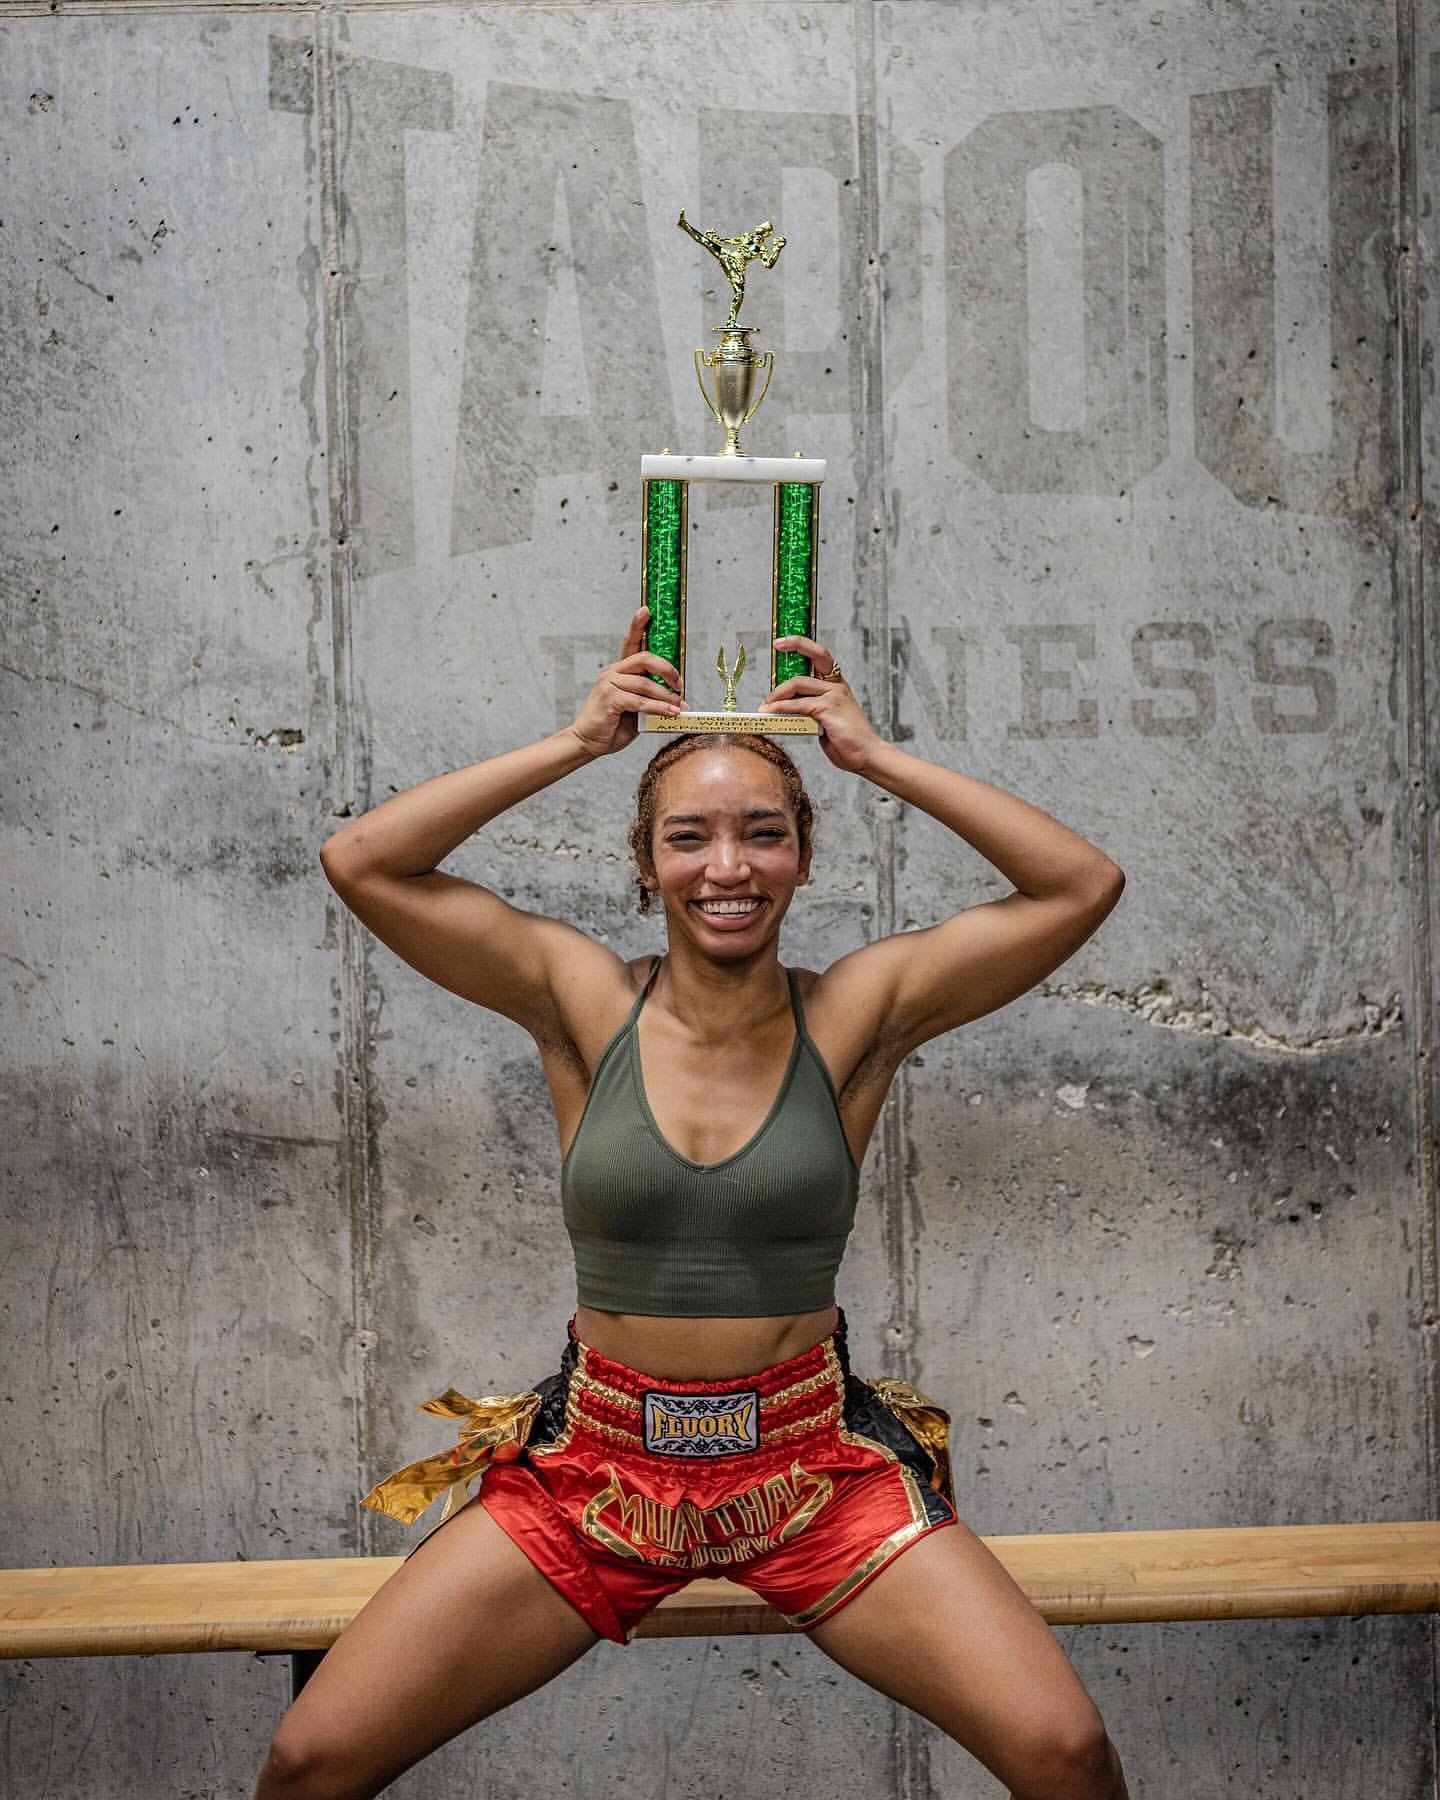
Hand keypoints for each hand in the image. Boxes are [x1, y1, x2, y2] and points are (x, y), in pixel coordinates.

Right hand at [568, 608, 684, 758]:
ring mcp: (609, 684)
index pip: (630, 642)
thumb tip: (676, 696)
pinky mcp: (609, 699)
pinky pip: (640, 701)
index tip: (646, 610)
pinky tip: (670, 713)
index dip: (638, 625)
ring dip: (666, 696)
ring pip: (645, 684)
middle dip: (667, 669)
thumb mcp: (635, 707)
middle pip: (644, 658)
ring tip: (679, 706)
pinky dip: (658, 708)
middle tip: (680, 684)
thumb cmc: (613, 724)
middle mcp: (612, 672)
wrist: (589, 742)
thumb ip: (649, 696)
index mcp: (619, 670)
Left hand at [761, 637, 881, 772]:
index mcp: (837, 686)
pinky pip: (798, 704)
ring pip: (798, 683)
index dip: (803, 644)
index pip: (821, 656)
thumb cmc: (848, 742)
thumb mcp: (826, 721)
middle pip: (814, 656)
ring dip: (777, 693)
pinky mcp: (828, 708)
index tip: (785, 642)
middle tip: (777, 646)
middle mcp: (837, 686)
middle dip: (794, 646)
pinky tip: (771, 712)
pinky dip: (781, 708)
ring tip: (765, 705)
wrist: (867, 755)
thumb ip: (810, 712)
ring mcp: (834, 695)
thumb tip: (786, 711)